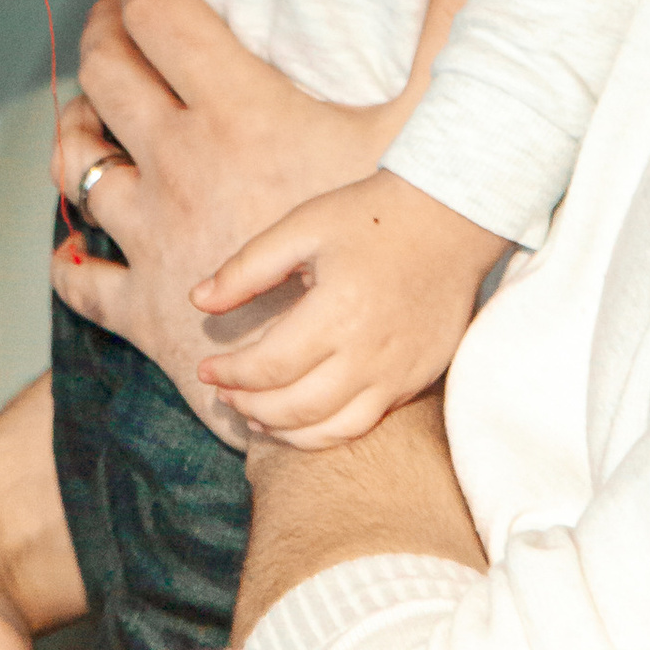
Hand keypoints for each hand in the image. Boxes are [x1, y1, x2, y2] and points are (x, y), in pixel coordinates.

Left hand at [50, 0, 504, 430]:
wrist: (360, 381)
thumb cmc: (394, 247)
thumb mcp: (421, 127)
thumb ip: (447, 25)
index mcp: (236, 112)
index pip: (159, 9)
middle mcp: (178, 164)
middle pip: (104, 71)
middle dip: (100, 28)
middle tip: (111, 13)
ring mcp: (152, 236)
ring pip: (74, 165)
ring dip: (74, 130)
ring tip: (89, 112)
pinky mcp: (143, 309)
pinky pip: (84, 280)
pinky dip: (74, 262)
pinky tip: (79, 249)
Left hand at [190, 169, 505, 449]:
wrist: (450, 218)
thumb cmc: (371, 217)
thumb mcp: (302, 227)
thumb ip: (247, 268)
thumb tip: (198, 300)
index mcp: (338, 309)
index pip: (270, 365)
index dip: (230, 374)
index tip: (206, 369)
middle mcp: (370, 351)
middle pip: (296, 406)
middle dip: (249, 405)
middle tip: (223, 395)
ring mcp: (399, 372)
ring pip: (331, 428)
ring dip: (284, 430)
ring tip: (253, 414)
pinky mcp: (417, 379)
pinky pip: (365, 423)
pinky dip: (325, 432)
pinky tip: (301, 419)